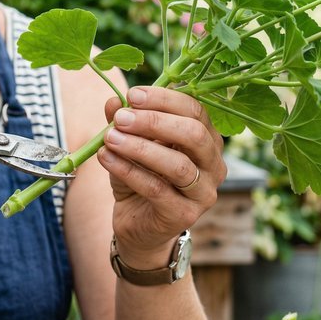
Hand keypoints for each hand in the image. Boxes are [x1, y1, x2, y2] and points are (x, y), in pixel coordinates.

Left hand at [97, 85, 225, 261]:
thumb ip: (125, 123)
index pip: (195, 110)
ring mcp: (204, 193)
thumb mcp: (130, 144)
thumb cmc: (140, 178)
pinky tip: (106, 158)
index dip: (164, 99)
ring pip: (177, 165)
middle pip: (193, 135)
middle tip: (121, 118)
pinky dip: (128, 171)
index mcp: (207, 140)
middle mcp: (214, 165)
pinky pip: (157, 190)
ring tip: (109, 138)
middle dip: (155, 122)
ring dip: (140, 147)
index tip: (133, 94)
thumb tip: (114, 101)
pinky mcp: (185, 215)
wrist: (138, 225)